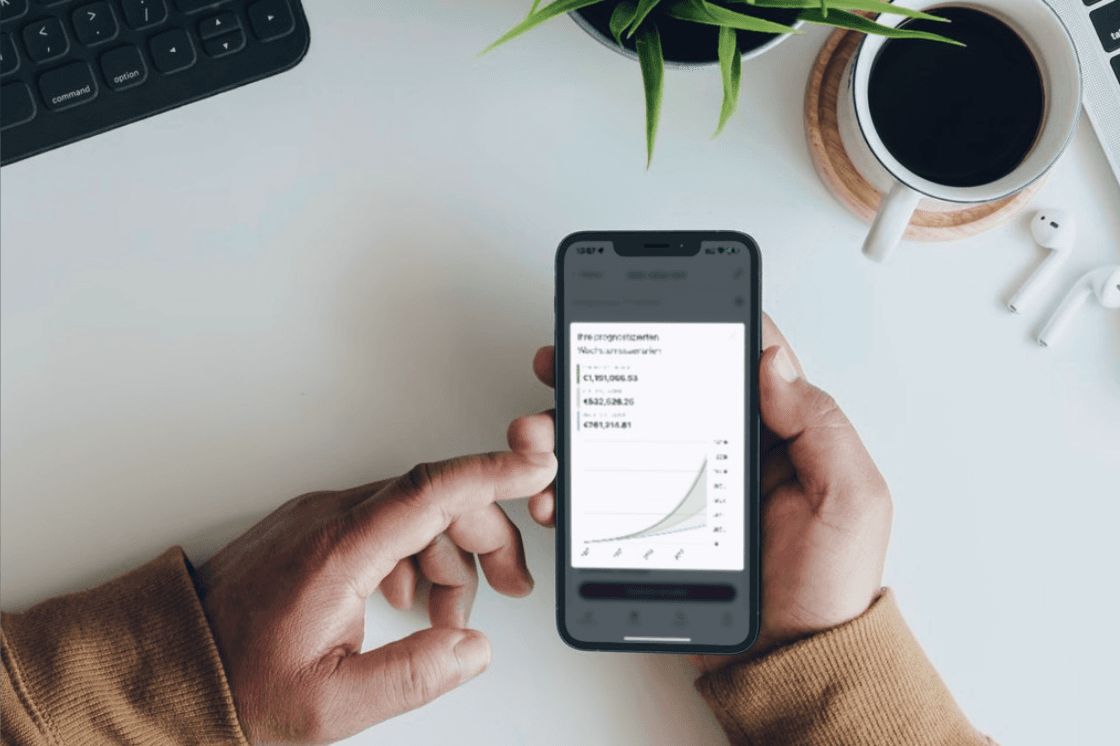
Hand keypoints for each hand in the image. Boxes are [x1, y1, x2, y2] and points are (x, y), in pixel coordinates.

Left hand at [193, 450, 556, 744]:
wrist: (172, 665)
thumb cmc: (237, 680)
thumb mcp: (330, 704)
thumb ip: (411, 676)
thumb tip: (472, 648)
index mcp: (339, 551)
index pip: (430, 490)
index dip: (492, 472)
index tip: (536, 464)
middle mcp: (330, 520)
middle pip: (434, 499)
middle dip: (484, 537)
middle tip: (511, 584)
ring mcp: (320, 520)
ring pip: (412, 512)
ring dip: (448, 557)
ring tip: (445, 619)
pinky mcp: (315, 530)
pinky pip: (384, 524)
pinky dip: (413, 556)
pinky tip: (409, 601)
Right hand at [506, 315, 891, 672]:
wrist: (789, 664)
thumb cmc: (829, 586)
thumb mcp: (851, 499)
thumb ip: (820, 425)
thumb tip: (773, 361)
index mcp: (774, 433)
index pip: (734, 359)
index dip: (696, 323)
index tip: (654, 302)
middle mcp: (722, 450)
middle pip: (657, 392)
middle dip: (606, 371)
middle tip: (566, 363)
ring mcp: (683, 486)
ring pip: (618, 439)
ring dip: (572, 427)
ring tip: (543, 431)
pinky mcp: (653, 525)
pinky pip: (604, 496)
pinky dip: (571, 488)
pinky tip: (555, 490)